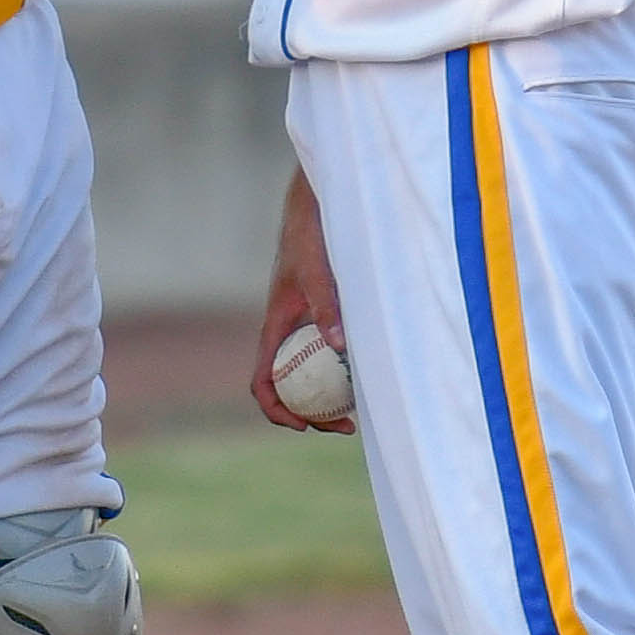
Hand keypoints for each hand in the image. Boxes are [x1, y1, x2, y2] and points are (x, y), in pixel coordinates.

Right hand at [251, 168, 354, 432]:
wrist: (318, 207)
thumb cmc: (310, 236)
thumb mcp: (316, 272)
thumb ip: (326, 306)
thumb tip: (339, 346)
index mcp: (275, 328)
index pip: (262, 381)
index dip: (276, 410)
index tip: (302, 425)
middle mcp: (289, 334)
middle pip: (290, 389)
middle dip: (312, 415)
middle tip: (347, 427)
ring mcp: (308, 329)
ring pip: (313, 377)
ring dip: (330, 399)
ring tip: (362, 413)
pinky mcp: (328, 319)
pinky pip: (332, 357)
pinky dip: (345, 373)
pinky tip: (372, 376)